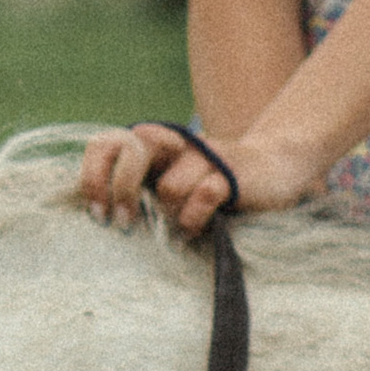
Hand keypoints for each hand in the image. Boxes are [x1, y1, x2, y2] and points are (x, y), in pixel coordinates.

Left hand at [80, 120, 320, 235]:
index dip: (94, 174)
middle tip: (124, 222)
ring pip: (168, 188)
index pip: (108, 143)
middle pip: (133, 153)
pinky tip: (199, 227)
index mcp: (154, 144)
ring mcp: (204, 156)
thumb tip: (98, 217)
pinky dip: (196, 218)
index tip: (97, 211)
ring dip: (171, 215)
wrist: (274, 169)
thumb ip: (140, 189)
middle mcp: (176, 142)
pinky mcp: (230, 173)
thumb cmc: (212, 184)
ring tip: (183, 224)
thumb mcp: (171, 182)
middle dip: (122, 190)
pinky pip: (202, 197)